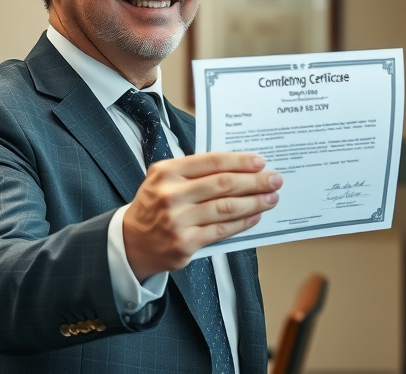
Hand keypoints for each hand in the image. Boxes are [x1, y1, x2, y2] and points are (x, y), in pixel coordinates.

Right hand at [121, 152, 281, 280]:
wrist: (131, 241)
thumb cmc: (155, 204)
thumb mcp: (163, 179)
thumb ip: (194, 171)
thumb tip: (238, 167)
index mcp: (166, 172)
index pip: (211, 162)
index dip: (240, 161)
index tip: (260, 162)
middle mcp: (170, 194)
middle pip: (223, 184)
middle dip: (254, 181)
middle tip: (274, 179)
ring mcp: (177, 220)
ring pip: (226, 208)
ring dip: (254, 202)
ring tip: (270, 198)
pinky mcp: (185, 243)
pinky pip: (221, 230)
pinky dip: (242, 222)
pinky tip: (255, 216)